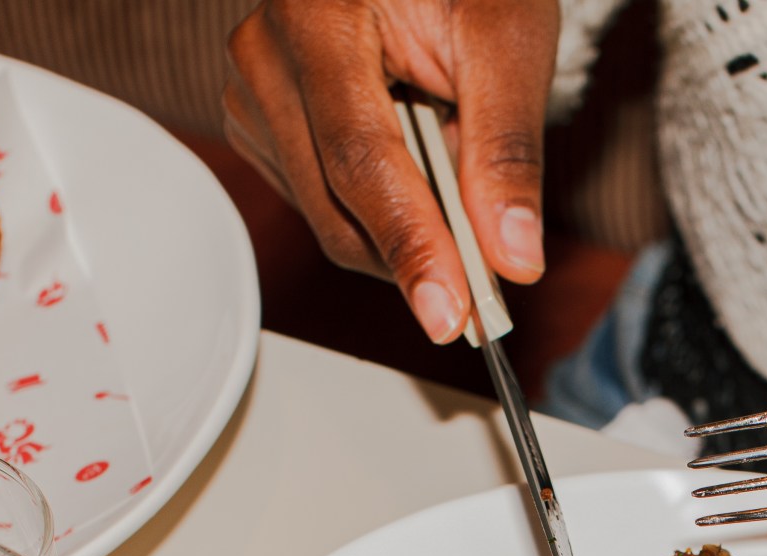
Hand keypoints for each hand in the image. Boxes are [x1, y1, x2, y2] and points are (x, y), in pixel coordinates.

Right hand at [226, 0, 557, 341]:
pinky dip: (376, 215)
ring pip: (326, 217)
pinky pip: (318, 205)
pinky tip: (413, 172)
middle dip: (414, 255)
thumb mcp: (509, 43)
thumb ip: (508, 150)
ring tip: (449, 174)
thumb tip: (512, 257)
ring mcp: (254, 91)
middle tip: (486, 285)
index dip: (409, 243)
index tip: (449, 313)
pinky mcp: (261, 123)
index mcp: (317, 12)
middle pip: (335, 202)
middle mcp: (266, 51)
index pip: (360, 158)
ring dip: (399, 231)